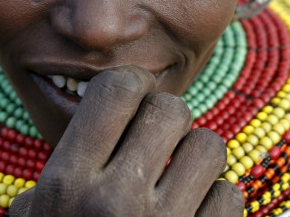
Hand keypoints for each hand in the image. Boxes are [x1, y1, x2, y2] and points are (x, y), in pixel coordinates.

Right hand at [10, 66, 243, 216]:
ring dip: (197, 157)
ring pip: (211, 147)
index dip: (130, 85)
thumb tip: (90, 130)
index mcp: (66, 184)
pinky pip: (232, 196)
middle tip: (157, 141)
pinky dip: (218, 201)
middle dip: (168, 118)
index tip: (133, 97)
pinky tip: (194, 216)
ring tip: (178, 178)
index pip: (115, 90)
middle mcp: (115, 201)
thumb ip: (57, 175)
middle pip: (171, 110)